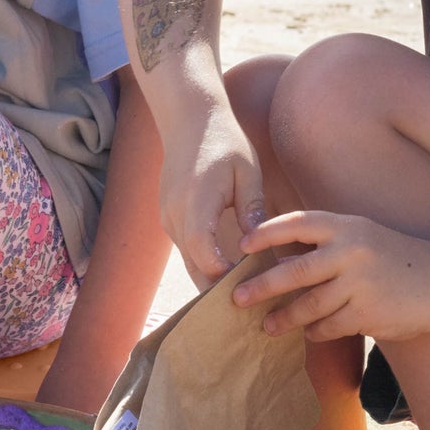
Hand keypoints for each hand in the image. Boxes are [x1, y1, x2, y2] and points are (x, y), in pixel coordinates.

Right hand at [159, 114, 265, 286]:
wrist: (188, 119)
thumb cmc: (224, 140)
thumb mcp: (247, 171)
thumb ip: (252, 208)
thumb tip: (260, 245)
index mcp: (195, 201)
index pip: (204, 252)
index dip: (226, 276)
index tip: (255, 290)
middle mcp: (175, 215)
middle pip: (195, 268)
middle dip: (221, 291)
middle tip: (253, 311)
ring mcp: (169, 219)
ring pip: (191, 263)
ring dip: (214, 281)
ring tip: (247, 299)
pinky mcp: (170, 219)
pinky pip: (188, 251)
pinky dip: (207, 265)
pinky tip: (232, 275)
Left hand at [235, 210, 429, 341]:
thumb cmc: (392, 257)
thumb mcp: (360, 236)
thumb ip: (324, 243)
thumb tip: (275, 259)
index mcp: (345, 226)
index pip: (297, 223)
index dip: (266, 232)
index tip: (241, 245)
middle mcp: (350, 251)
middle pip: (294, 271)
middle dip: (261, 287)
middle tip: (237, 299)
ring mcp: (359, 283)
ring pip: (308, 305)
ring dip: (285, 318)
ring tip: (268, 326)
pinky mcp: (368, 313)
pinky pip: (329, 326)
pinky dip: (315, 331)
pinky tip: (309, 333)